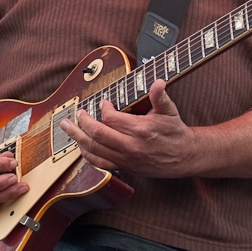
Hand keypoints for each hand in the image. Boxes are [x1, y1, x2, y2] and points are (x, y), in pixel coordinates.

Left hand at [60, 80, 200, 177]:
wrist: (184, 157)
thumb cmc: (175, 132)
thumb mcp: (170, 111)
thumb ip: (160, 96)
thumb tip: (157, 82)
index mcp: (140, 129)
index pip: (111, 117)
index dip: (103, 108)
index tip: (104, 103)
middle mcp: (130, 146)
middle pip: (97, 134)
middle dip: (82, 122)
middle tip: (76, 113)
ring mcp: (126, 159)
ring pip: (94, 149)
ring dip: (78, 137)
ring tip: (67, 127)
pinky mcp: (125, 168)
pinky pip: (100, 162)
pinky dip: (87, 154)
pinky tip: (80, 146)